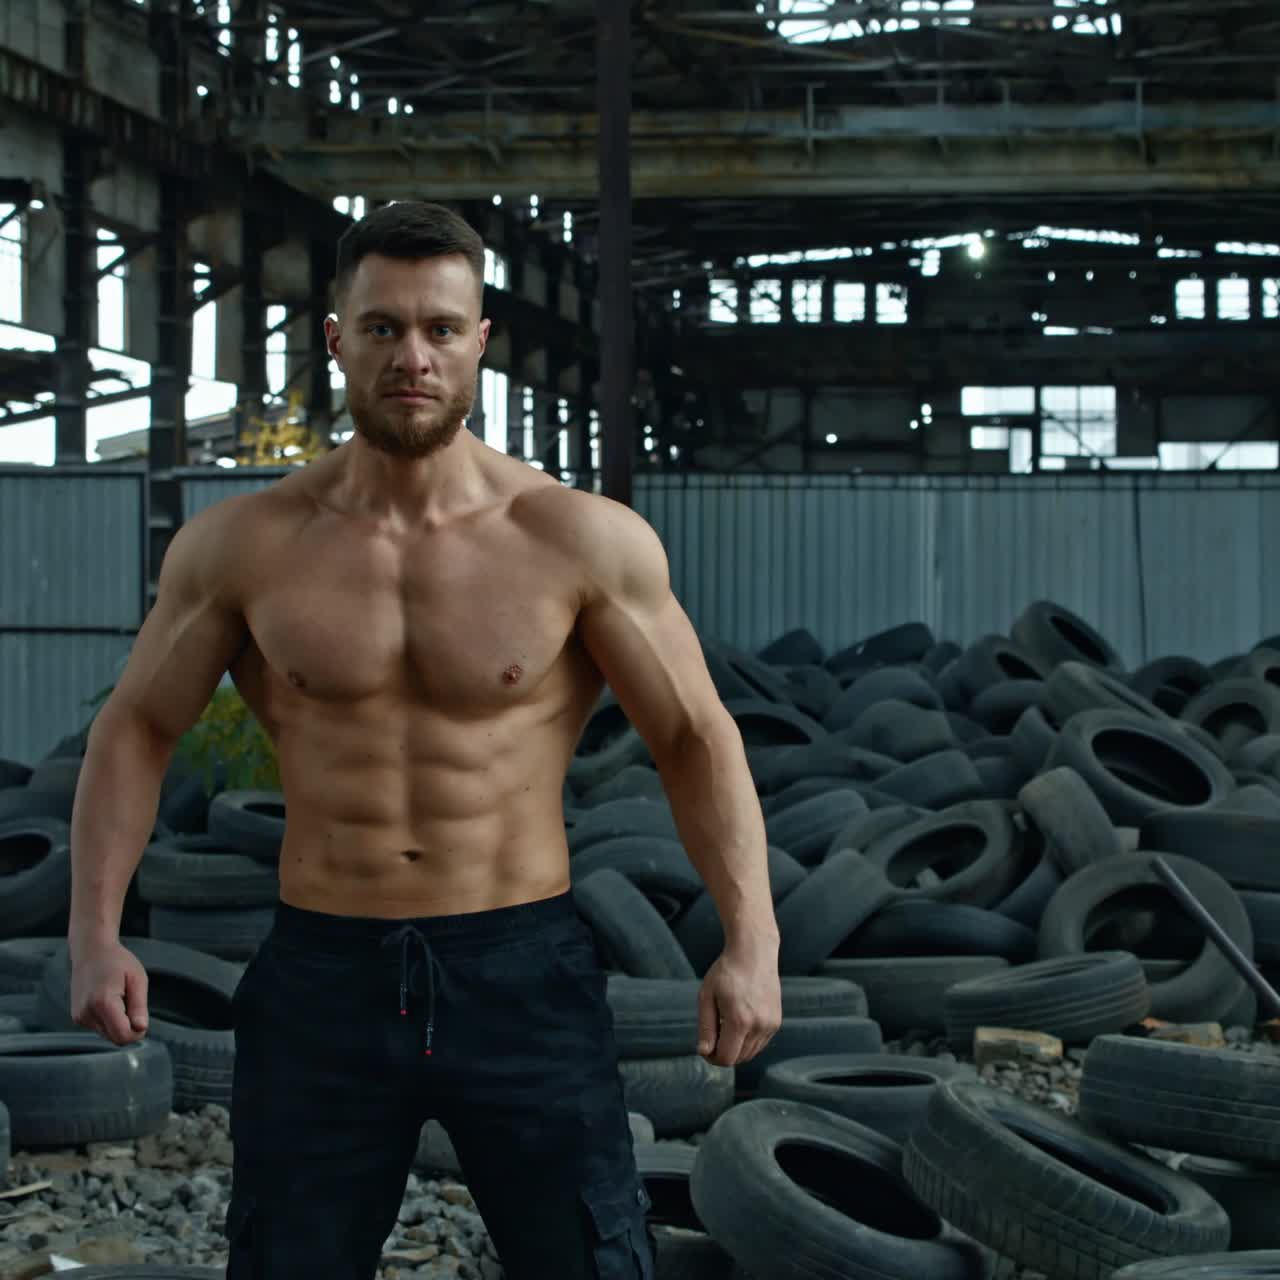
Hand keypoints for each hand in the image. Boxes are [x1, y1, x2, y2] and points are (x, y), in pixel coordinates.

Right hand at [69, 939, 149, 1045]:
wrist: (91, 951)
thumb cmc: (117, 962)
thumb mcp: (137, 979)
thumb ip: (139, 1006)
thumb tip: (141, 1029)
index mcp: (103, 1002)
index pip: (122, 1036)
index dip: (137, 1032)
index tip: (142, 1019)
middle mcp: (87, 1013)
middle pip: (115, 1038)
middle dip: (128, 1027)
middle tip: (131, 1003)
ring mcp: (79, 1017)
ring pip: (108, 1035)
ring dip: (118, 1023)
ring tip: (119, 999)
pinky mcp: (77, 1017)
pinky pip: (100, 1028)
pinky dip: (109, 1020)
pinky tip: (109, 1000)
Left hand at [696, 941, 781, 1067]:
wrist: (754, 952)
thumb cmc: (726, 971)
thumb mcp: (707, 996)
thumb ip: (706, 1027)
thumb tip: (704, 1052)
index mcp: (739, 1021)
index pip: (726, 1058)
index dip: (712, 1058)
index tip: (705, 1047)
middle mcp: (759, 1026)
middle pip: (739, 1059)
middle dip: (723, 1052)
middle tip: (714, 1033)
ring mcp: (771, 1025)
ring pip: (750, 1053)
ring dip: (736, 1047)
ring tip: (726, 1024)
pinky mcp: (776, 1021)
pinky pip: (760, 1043)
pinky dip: (748, 1040)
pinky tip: (740, 1020)